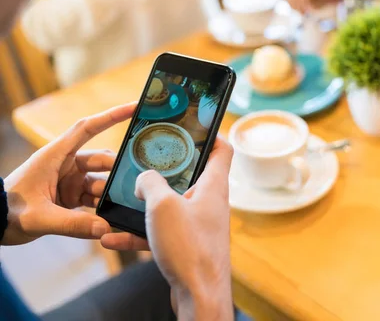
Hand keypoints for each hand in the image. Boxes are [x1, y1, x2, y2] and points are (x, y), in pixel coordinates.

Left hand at [2, 103, 134, 245]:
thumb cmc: (7, 212)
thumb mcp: (39, 218)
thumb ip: (72, 225)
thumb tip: (105, 229)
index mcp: (55, 156)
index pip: (87, 128)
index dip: (111, 116)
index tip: (135, 106)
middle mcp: (65, 164)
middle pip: (102, 159)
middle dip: (118, 169)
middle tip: (139, 181)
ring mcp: (70, 181)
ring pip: (102, 180)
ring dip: (111, 193)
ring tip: (126, 205)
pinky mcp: (71, 197)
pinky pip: (95, 198)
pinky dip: (104, 206)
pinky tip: (114, 217)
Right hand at [101, 137, 233, 320]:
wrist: (199, 297)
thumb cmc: (189, 248)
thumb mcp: (162, 206)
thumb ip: (151, 183)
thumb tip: (144, 179)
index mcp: (213, 185)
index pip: (222, 149)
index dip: (211, 134)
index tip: (192, 126)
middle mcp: (209, 202)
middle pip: (190, 176)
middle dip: (163, 171)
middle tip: (141, 164)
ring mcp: (199, 225)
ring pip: (170, 206)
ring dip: (143, 206)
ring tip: (116, 205)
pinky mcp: (188, 245)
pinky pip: (162, 232)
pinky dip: (140, 233)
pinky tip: (113, 237)